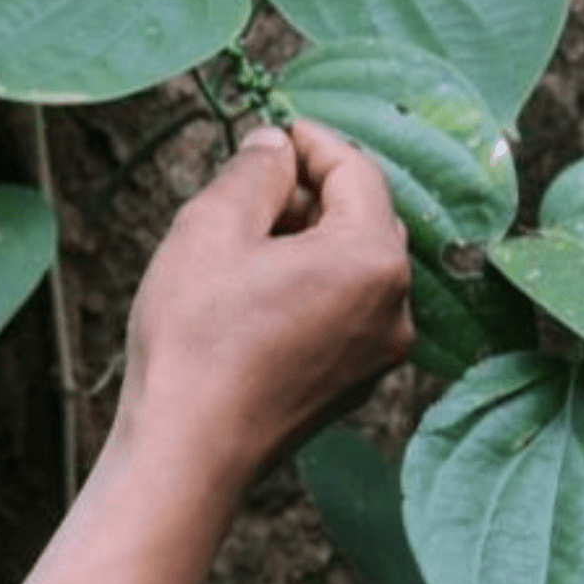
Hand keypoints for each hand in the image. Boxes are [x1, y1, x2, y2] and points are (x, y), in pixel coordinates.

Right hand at [116, 119, 414, 478]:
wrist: (189, 452)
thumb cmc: (196, 338)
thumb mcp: (212, 227)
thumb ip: (254, 170)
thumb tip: (275, 145)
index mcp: (372, 258)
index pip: (356, 170)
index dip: (311, 142)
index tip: (271, 131)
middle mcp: (395, 306)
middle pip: (361, 217)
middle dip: (307, 194)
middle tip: (246, 190)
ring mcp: (379, 352)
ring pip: (351, 266)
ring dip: (306, 241)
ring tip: (241, 245)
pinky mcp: (355, 383)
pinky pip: (343, 310)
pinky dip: (309, 287)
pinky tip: (252, 296)